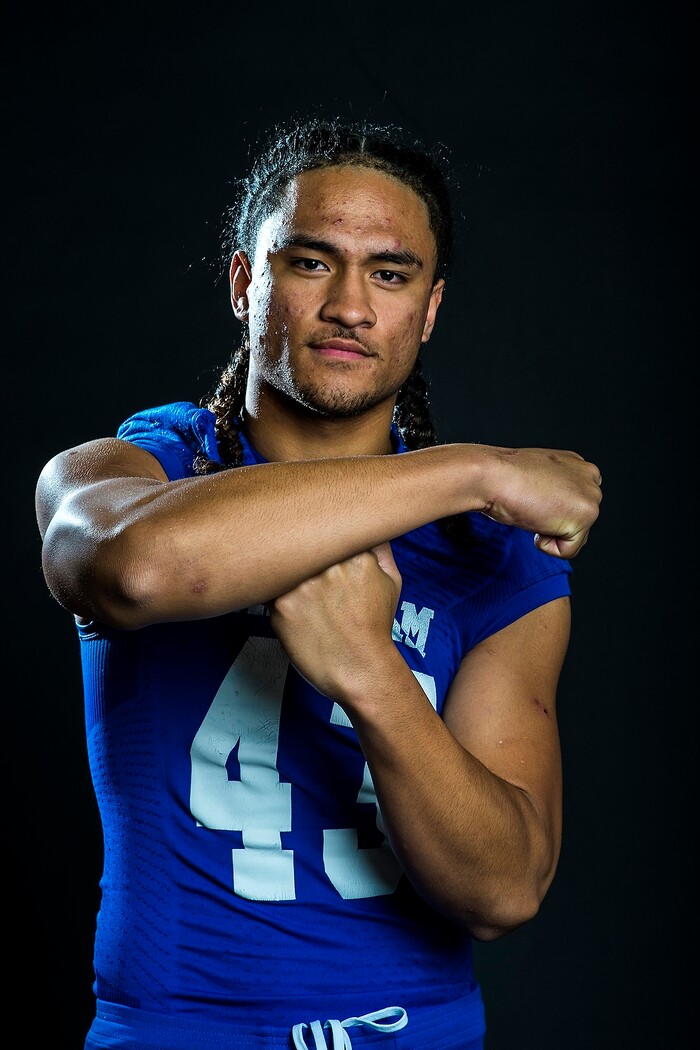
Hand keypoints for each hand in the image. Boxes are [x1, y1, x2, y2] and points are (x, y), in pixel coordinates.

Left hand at [268, 542, 401, 699]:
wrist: (360, 669)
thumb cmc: (375, 627)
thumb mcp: (391, 581)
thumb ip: (381, 548)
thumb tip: (369, 527)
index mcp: (356, 554)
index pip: (327, 524)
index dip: (316, 528)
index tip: (314, 538)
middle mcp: (328, 565)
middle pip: (301, 537)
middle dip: (296, 544)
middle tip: (295, 556)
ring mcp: (303, 584)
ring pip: (280, 560)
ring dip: (281, 567)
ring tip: (290, 582)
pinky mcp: (282, 605)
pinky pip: (267, 586)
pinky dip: (272, 592)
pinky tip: (287, 605)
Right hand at [474, 445, 601, 558]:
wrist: (493, 476)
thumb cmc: (503, 476)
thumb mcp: (535, 477)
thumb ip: (553, 489)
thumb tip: (552, 508)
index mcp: (578, 465)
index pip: (576, 503)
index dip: (552, 509)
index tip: (533, 497)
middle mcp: (590, 477)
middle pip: (579, 522)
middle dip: (554, 521)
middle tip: (532, 502)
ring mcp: (591, 497)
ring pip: (575, 537)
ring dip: (550, 532)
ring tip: (534, 508)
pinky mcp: (584, 518)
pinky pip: (568, 550)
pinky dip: (547, 545)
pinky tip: (536, 519)